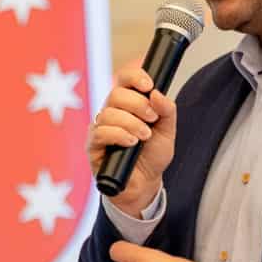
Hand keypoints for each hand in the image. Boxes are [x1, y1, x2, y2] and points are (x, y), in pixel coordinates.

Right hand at [87, 61, 176, 215]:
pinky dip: (119, 135)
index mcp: (128, 104)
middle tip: (152, 119)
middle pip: (116, 94)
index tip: (148, 84)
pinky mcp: (93, 145)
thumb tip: (157, 93)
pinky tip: (131, 143)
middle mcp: (111, 112)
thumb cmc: (152, 156)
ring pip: (109, 113)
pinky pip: (100, 132)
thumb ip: (167, 110)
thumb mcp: (168, 131)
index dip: (135, 77)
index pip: (125, 79)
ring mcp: (100, 128)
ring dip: (131, 123)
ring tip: (144, 137)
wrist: (145, 183)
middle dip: (138, 104)